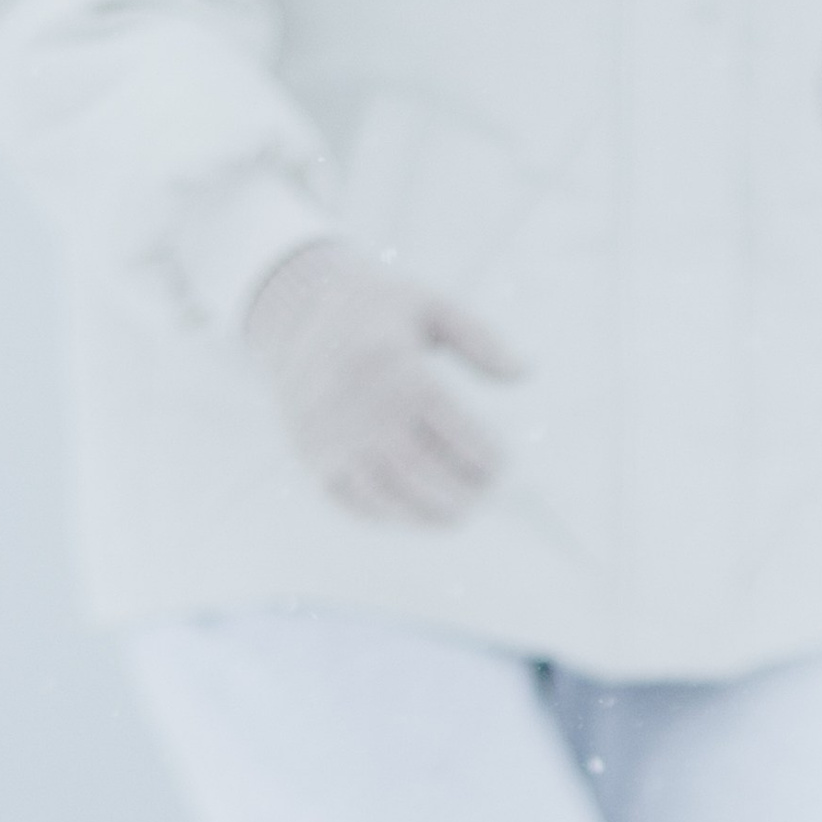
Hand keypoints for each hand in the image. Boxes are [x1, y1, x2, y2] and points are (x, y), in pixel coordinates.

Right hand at [243, 238, 523, 525]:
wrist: (293, 310)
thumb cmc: (376, 309)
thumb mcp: (431, 306)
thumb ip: (482, 340)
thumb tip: (527, 373)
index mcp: (400, 370)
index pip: (460, 433)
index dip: (490, 458)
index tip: (501, 463)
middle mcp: (365, 408)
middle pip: (428, 473)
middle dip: (466, 492)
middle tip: (484, 494)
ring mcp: (336, 438)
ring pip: (393, 498)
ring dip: (432, 515)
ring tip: (458, 513)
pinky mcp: (314, 457)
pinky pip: (356, 503)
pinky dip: (390, 516)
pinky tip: (414, 511)